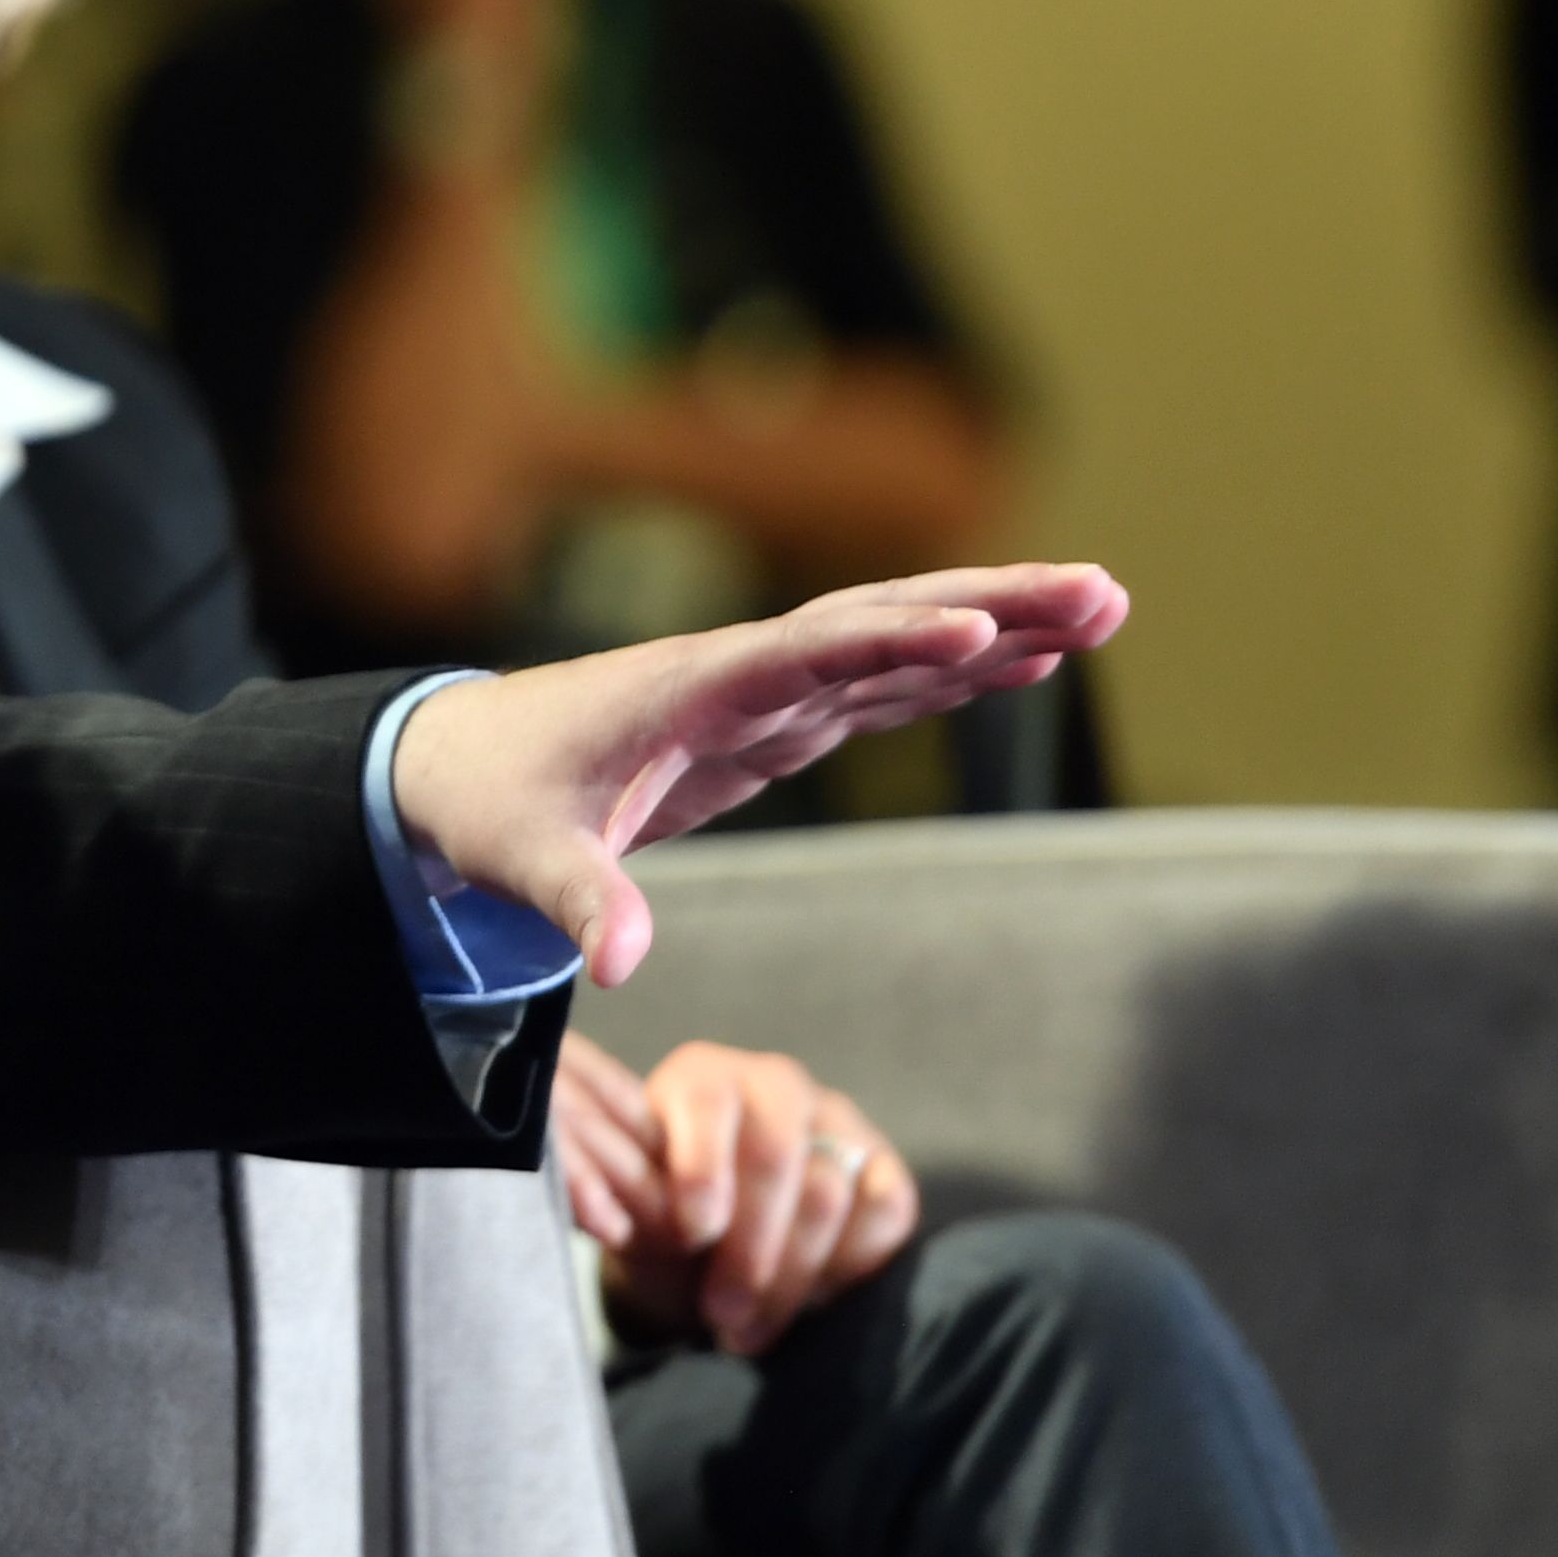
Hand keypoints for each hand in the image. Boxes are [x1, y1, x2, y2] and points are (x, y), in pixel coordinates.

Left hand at [387, 562, 1125, 984]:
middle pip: (880, 623)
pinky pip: (876, 686)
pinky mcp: (769, 724)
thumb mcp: (517, 858)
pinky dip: (951, 672)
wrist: (451, 766)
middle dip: (991, 604)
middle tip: (1104, 594)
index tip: (976, 632)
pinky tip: (1026, 664)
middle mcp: (736, 674)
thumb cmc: (485, 805)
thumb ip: (575, 901)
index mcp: (683, 691)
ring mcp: (759, 693)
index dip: (889, 642)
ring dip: (996, 626)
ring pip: (894, 646)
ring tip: (1105, 611)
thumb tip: (618, 962)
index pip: (803, 655)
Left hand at [560, 1030, 919, 1354]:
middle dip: (748, 1248)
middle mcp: (774, 1085)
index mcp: (701, 1077)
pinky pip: (887, 1211)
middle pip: (775, 1158)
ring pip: (828, 1194)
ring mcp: (838, 1122)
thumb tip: (646, 1224)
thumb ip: (637, 1209)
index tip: (691, 1236)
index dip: (701, 1171)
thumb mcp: (635, 1214)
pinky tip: (807, 1306)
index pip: (706, 1106)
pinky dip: (848, 1267)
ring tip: (749, 1331)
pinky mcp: (884, 1168)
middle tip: (720, 1314)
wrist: (708, 1253)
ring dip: (789, 1276)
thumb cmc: (661, 1223)